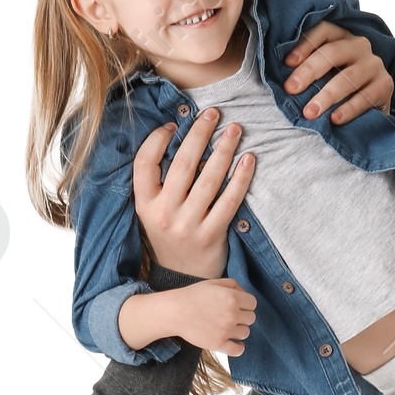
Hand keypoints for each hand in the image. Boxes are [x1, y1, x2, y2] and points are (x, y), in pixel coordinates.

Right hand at [132, 107, 254, 280]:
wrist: (182, 280)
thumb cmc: (169, 236)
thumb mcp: (152, 211)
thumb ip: (159, 181)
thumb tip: (178, 137)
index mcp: (145, 205)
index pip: (145, 163)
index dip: (158, 139)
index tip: (174, 124)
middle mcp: (164, 214)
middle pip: (183, 164)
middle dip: (200, 133)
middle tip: (213, 114)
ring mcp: (188, 226)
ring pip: (209, 179)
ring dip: (224, 149)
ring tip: (235, 129)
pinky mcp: (212, 235)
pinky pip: (229, 200)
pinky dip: (241, 178)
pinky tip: (249, 160)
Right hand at [168, 276, 258, 357]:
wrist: (176, 312)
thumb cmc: (193, 296)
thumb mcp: (213, 283)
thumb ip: (232, 284)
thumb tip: (243, 293)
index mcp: (232, 297)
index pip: (252, 303)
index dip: (246, 304)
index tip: (239, 305)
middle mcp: (232, 314)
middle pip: (251, 318)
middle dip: (243, 316)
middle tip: (231, 316)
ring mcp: (226, 330)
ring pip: (246, 333)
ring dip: (239, 330)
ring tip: (229, 327)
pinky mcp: (218, 344)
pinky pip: (238, 350)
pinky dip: (238, 348)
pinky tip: (234, 343)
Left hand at [282, 22, 393, 124]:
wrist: (371, 109)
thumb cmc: (339, 89)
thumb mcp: (324, 74)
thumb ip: (308, 69)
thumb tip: (281, 77)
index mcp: (341, 37)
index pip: (323, 31)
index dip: (304, 44)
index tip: (287, 64)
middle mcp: (360, 46)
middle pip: (333, 52)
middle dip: (309, 71)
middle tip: (292, 89)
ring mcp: (374, 65)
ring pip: (348, 76)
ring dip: (327, 95)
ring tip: (310, 112)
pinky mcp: (385, 85)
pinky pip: (365, 96)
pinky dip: (349, 109)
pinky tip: (334, 119)